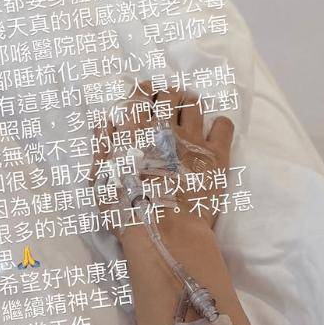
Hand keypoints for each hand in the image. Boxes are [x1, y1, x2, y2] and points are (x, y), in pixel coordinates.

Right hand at [90, 80, 234, 238]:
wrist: (165, 233)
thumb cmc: (127, 211)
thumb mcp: (101, 182)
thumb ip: (102, 148)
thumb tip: (105, 122)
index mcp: (135, 131)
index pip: (138, 94)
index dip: (140, 91)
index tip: (142, 97)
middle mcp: (164, 127)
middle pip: (169, 94)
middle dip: (166, 95)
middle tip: (166, 106)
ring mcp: (193, 139)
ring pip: (195, 104)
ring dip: (190, 105)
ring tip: (189, 117)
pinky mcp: (216, 155)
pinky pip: (223, 125)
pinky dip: (218, 125)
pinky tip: (212, 135)